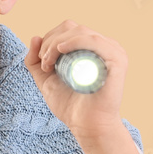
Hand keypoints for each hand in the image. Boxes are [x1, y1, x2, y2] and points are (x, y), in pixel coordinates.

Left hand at [24, 19, 126, 147]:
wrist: (86, 125)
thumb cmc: (70, 105)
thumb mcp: (45, 80)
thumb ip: (35, 62)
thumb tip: (35, 37)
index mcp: (91, 48)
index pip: (68, 29)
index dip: (50, 39)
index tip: (41, 61)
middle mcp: (103, 46)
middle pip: (72, 28)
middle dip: (51, 42)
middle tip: (45, 63)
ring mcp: (112, 51)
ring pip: (80, 32)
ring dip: (57, 43)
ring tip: (49, 63)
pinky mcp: (117, 60)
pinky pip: (94, 41)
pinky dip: (75, 41)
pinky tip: (61, 49)